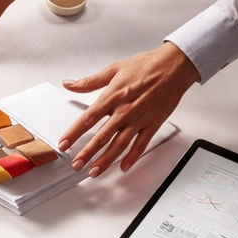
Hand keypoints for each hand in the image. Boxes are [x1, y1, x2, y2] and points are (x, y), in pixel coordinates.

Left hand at [60, 43, 199, 176]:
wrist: (174, 66)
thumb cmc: (146, 65)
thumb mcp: (113, 69)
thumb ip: (89, 81)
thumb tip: (69, 84)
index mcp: (112, 97)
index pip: (87, 119)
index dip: (73, 134)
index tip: (63, 144)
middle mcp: (124, 111)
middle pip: (101, 137)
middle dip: (87, 153)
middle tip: (76, 165)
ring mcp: (139, 119)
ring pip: (119, 145)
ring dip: (105, 160)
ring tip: (94, 172)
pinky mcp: (152, 124)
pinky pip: (141, 144)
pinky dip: (132, 157)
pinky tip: (123, 167)